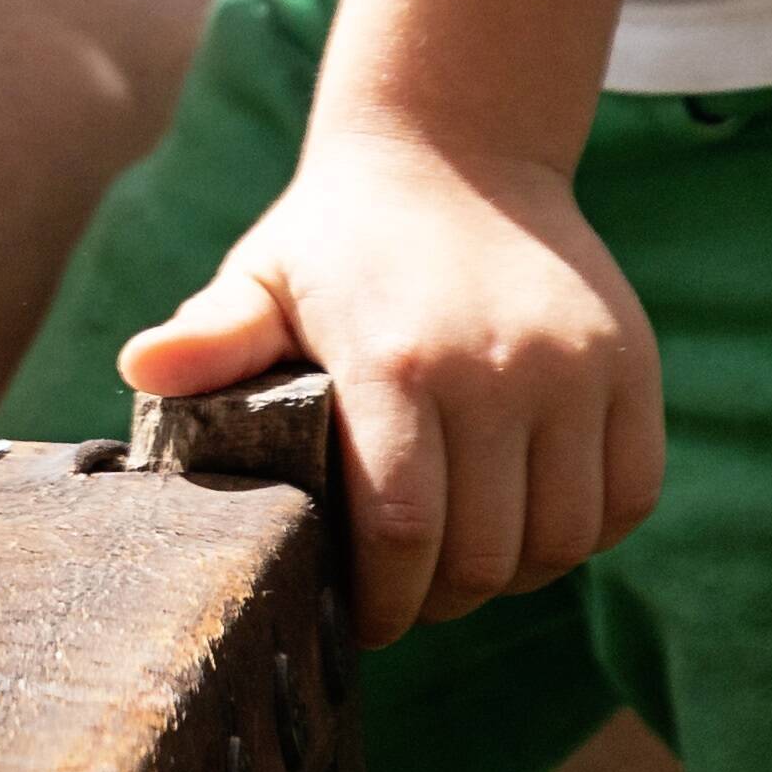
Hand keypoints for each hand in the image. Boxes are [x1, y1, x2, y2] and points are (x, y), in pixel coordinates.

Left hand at [118, 127, 665, 646]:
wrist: (457, 150)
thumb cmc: (338, 239)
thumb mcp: (260, 277)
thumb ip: (211, 336)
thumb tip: (141, 367)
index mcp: (395, 362)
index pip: (402, 530)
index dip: (384, 601)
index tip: (359, 620)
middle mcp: (497, 370)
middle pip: (485, 554)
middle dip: (439, 600)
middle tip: (406, 598)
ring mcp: (576, 369)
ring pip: (563, 539)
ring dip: (513, 575)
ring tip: (463, 564)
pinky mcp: (630, 365)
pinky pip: (628, 496)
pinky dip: (584, 532)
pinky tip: (528, 521)